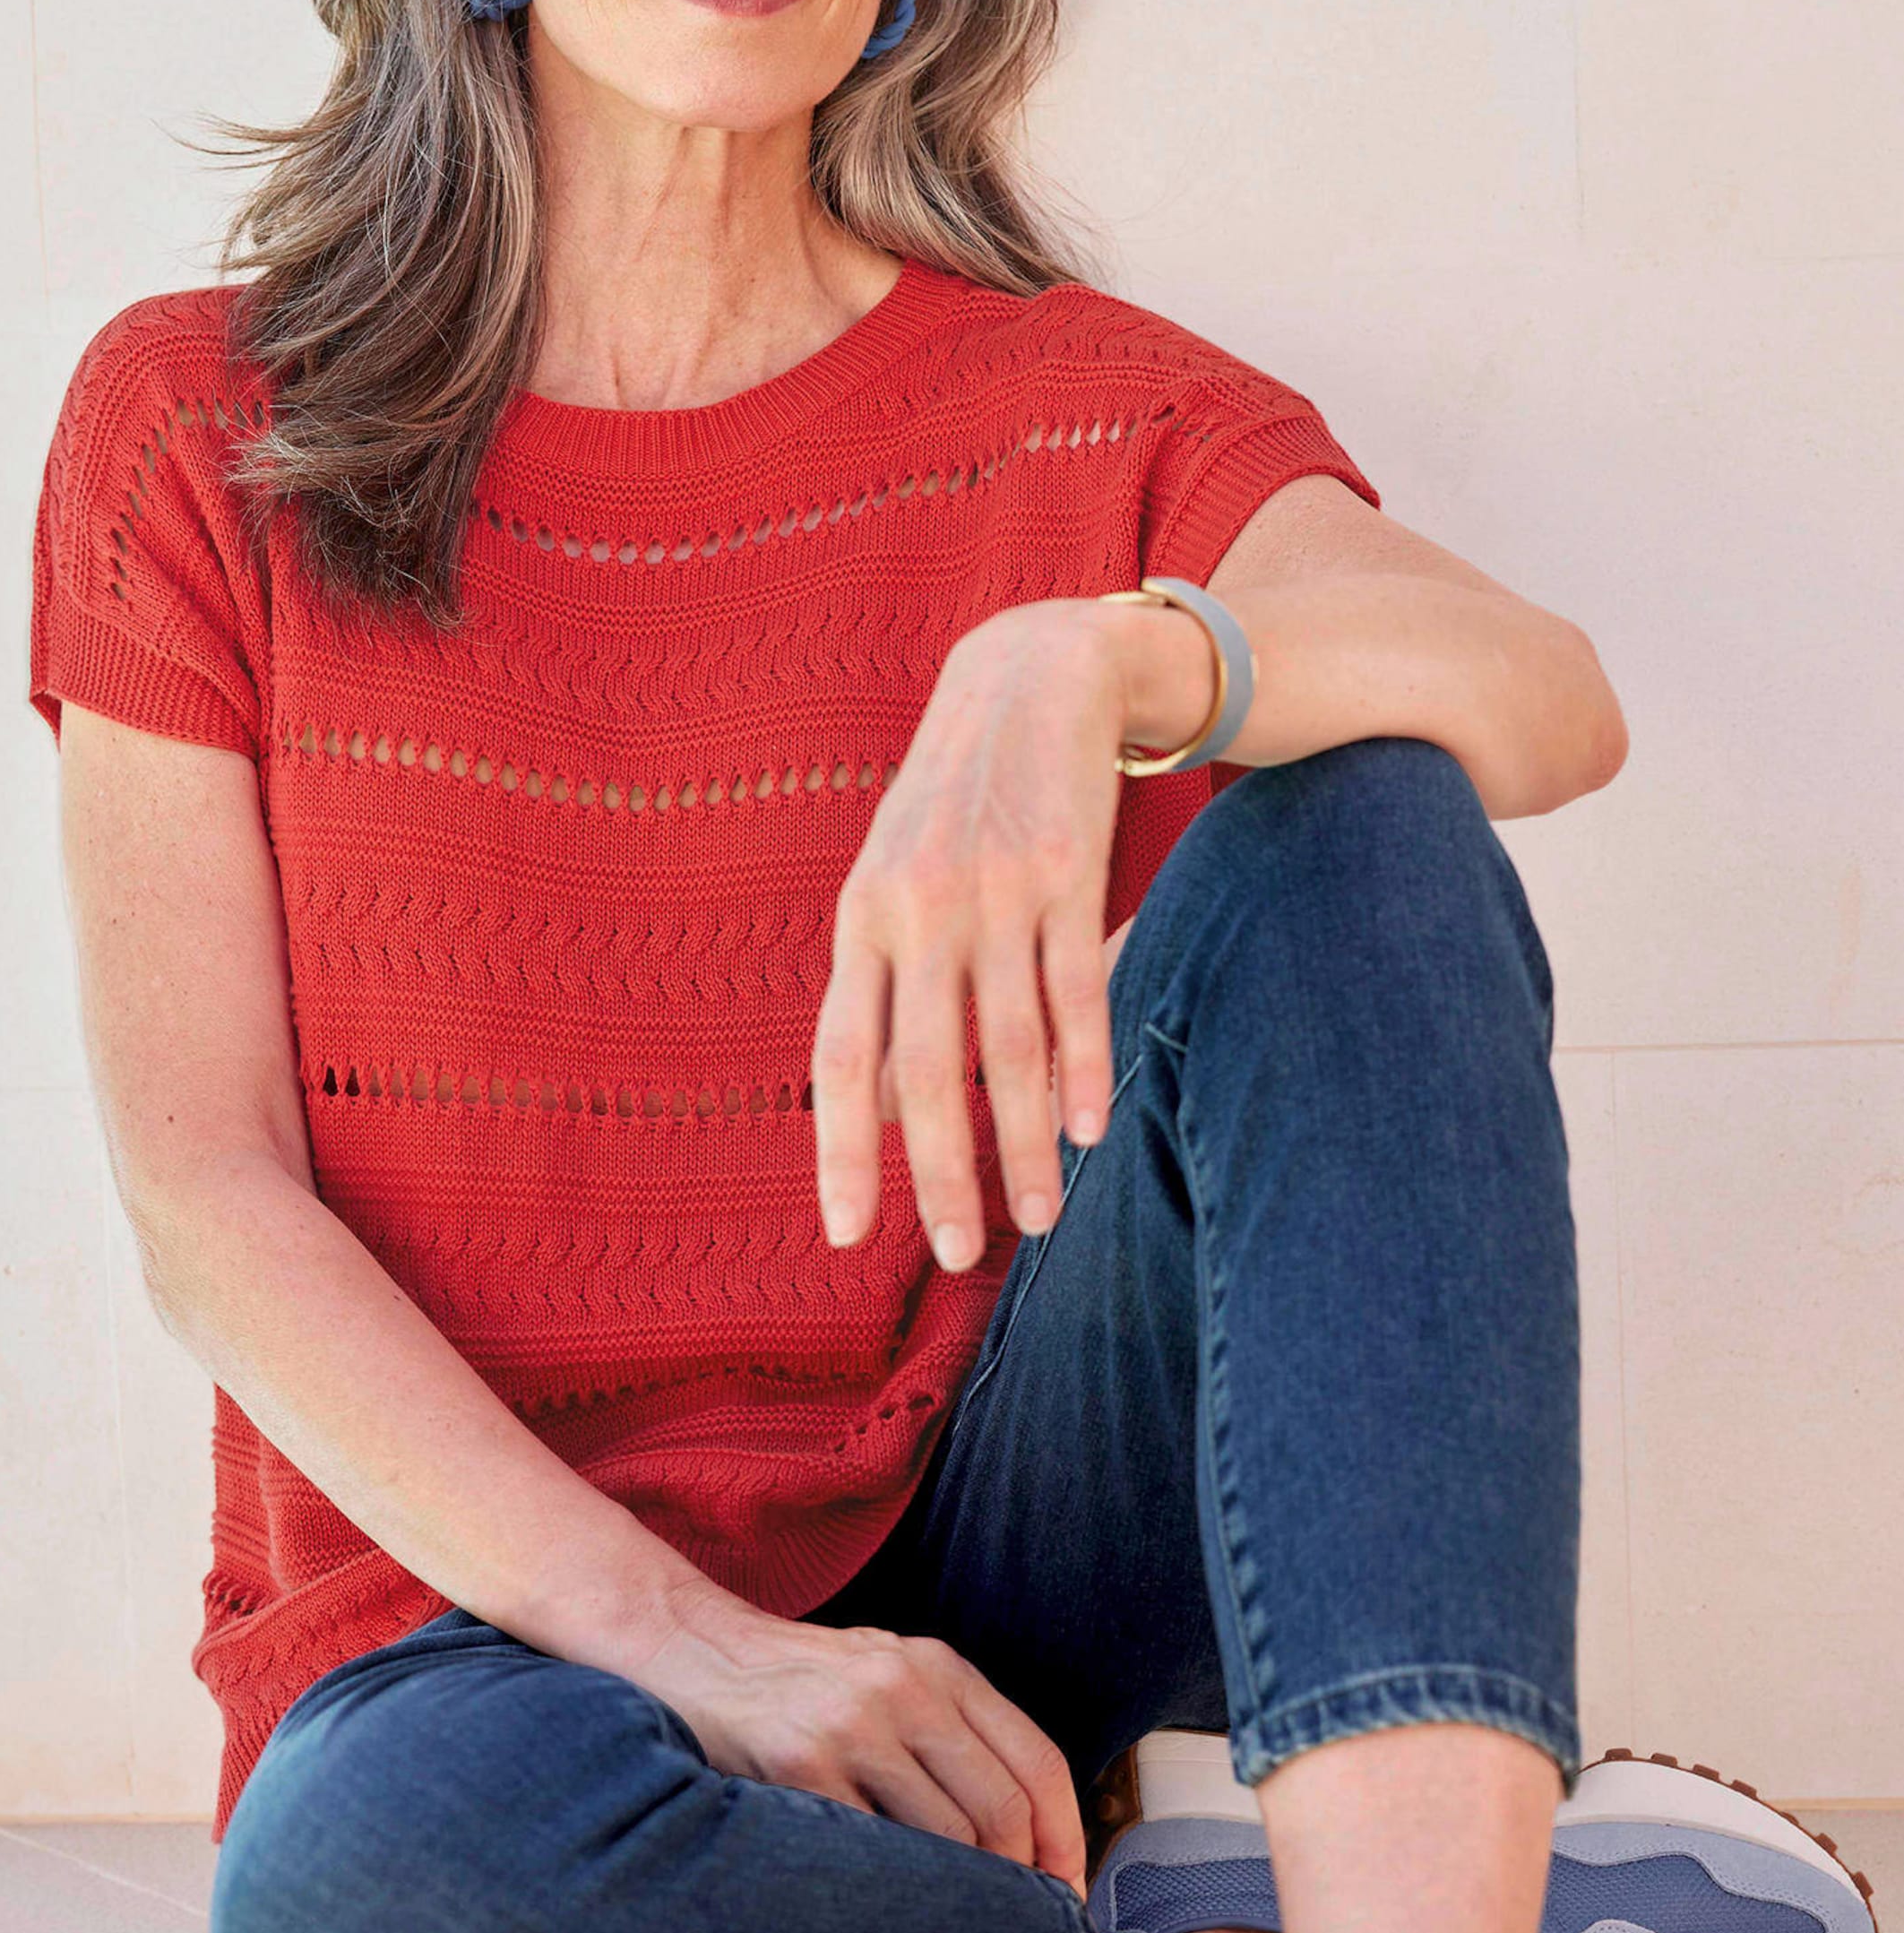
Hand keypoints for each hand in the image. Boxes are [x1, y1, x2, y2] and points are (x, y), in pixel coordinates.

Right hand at [636, 1595, 1087, 1892]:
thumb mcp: (886, 1675)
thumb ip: (950, 1732)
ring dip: (956, 1899)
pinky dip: (884, 1893)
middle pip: (1000, 1810)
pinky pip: (868, 1852)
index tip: (1065, 1894)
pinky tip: (877, 1911)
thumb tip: (1024, 1837)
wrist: (689, 1650)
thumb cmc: (798, 1682)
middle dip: (1017, 1886)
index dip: (1065, 1841)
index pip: (1037, 1762)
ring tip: (948, 1932)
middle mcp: (904, 1686)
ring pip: (944, 1839)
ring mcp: (850, 1723)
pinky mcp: (797, 1763)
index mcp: (939, 1667)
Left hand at [813, 600, 1126, 1267]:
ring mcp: (994, 893)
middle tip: (961, 1252)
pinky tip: (1090, 1131)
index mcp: (861, 921)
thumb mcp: (891, 886)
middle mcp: (919, 912)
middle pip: (928, 1071)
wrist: (1029, 680)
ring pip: (1010, 1047)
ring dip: (1025, 1145)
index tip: (849, 1237)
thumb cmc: (952, 805)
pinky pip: (1075, 993)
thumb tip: (875, 1112)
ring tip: (1040, 1218)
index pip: (841, 1059)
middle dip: (943, 1174)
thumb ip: (880, 994)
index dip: (843, 1152)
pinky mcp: (1067, 874)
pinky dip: (1084, 1071)